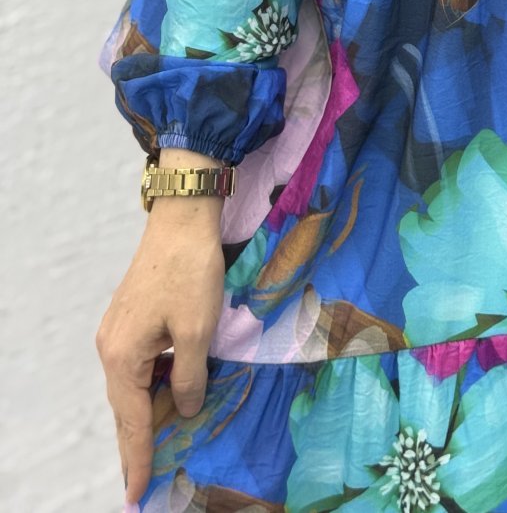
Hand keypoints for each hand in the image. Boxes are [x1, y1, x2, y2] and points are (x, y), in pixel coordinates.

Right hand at [95, 193, 224, 504]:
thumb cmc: (191, 272)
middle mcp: (112, 347)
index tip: (137, 494)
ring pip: (133, 387)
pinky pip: (140, 367)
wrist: (182, 219)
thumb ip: (189, 377)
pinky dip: (153, 387)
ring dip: (147, 415)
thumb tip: (185, 409)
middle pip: (126, 408)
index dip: (138, 459)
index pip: (132, 422)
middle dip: (136, 444)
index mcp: (123, 356)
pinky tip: (170, 398)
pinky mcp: (132, 318)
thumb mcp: (197, 331)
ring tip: (160, 449)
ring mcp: (119, 331)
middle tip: (144, 482)